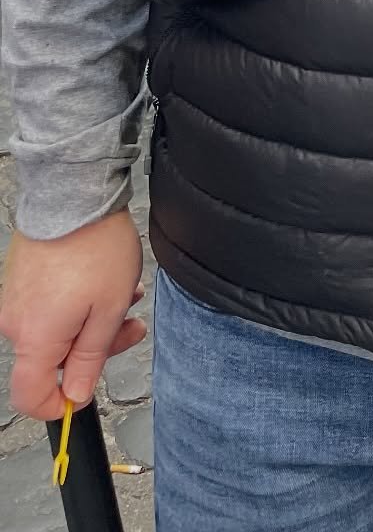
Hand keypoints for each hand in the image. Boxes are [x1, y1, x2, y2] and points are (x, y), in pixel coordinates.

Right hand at [1, 211, 145, 418]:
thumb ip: (90, 359)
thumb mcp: (108, 310)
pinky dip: (77, 302)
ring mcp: (15, 299)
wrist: (74, 193)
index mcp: (35, 338)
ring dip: (92, 320)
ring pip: (56, 330)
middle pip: (51, 361)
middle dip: (95, 350)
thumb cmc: (94, 246)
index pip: (30, 397)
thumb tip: (76, 394)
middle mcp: (15, 322)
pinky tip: (105, 283)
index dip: (60, 404)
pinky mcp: (21, 279)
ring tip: (125, 294)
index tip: (86, 392)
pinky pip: (49, 306)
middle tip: (131, 328)